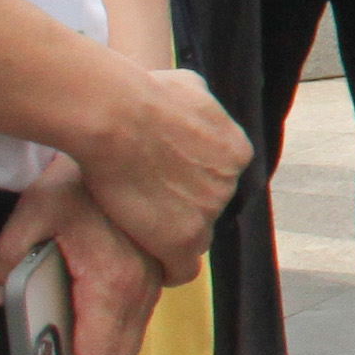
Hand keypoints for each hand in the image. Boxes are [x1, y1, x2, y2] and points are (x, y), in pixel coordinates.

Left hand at [0, 171, 164, 354]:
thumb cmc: (81, 180)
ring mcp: (150, 288)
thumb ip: (6, 260)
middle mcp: (138, 296)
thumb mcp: (33, 216)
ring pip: (128, 353)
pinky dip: (107, 347)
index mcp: (110, 288)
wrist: (133, 146)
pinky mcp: (151, 278)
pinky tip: (78, 337)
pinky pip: (132, 330)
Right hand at [77, 58, 249, 275]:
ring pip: (194, 235)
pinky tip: (155, 269)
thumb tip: (194, 99)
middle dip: (181, 208)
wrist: (118, 117)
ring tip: (140, 231)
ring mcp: (209, 213)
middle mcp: (230, 183)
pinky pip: (182, 267)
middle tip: (147, 206)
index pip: (218, 179)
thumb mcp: (187, 85)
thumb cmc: (143, 94)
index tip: (166, 185)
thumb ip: (199, 101)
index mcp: (236, 151)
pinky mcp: (182, 239)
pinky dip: (169, 268)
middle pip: (207, 208)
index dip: (189, 183)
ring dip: (169, 234)